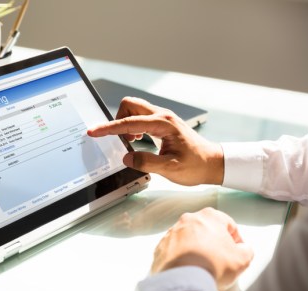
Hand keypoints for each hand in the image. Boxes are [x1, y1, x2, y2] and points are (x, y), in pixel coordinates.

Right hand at [87, 97, 224, 185]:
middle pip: (130, 105)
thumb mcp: (170, 169)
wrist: (213, 163)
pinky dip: (132, 127)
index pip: (129, 122)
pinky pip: (140, 118)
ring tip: (128, 142)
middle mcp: (162, 116)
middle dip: (117, 119)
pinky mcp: (162, 124)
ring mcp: (162, 118)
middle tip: (115, 138)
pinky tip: (136, 140)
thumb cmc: (196, 165)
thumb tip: (127, 157)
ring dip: (125, 123)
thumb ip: (146, 162)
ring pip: (134, 109)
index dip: (109, 128)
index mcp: (164, 124)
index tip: (94, 131)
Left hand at [153, 207, 252, 289]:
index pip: (228, 224)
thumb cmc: (211, 265)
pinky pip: (174, 250)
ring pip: (189, 239)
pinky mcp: (161, 247)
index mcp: (209, 216)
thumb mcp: (243, 259)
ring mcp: (172, 233)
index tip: (237, 251)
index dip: (236, 239)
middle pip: (207, 230)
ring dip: (197, 249)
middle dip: (214, 244)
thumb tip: (242, 250)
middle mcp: (188, 220)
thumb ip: (246, 250)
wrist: (183, 280)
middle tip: (221, 260)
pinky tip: (188, 270)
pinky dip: (181, 257)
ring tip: (203, 267)